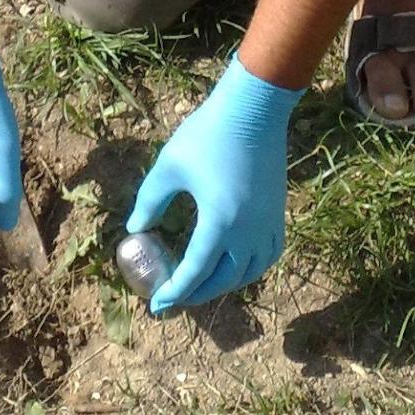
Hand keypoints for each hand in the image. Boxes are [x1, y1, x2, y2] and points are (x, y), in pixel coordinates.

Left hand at [126, 55, 302, 313]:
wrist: (253, 109)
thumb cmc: (206, 134)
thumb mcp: (168, 168)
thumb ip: (150, 202)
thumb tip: (135, 229)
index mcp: (219, 222)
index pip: (195, 272)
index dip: (174, 292)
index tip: (156, 304)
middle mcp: (248, 231)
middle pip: (223, 279)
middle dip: (196, 294)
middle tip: (173, 298)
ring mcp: (268, 223)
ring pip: (250, 272)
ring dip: (225, 284)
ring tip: (202, 285)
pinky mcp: (278, 212)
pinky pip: (269, 254)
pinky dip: (252, 268)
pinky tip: (237, 264)